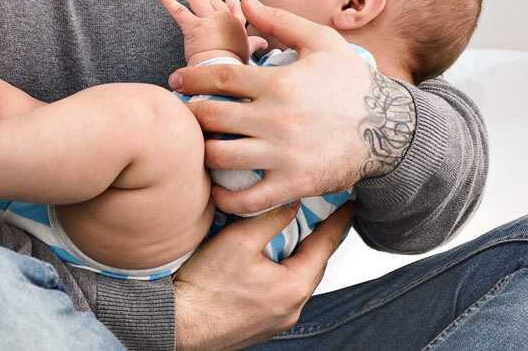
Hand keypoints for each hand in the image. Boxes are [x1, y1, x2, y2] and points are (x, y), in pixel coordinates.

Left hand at [158, 0, 251, 63]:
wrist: (221, 71)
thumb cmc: (234, 66)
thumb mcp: (247, 53)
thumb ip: (253, 45)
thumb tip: (263, 43)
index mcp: (237, 25)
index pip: (235, 7)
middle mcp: (224, 18)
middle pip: (213, 1)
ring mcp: (208, 20)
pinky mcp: (193, 26)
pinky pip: (179, 10)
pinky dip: (168, 1)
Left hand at [168, 0, 417, 214]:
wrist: (388, 128)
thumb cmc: (352, 83)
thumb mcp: (322, 42)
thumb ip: (280, 21)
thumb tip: (245, 1)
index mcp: (279, 82)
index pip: (219, 78)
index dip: (190, 79)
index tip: (176, 81)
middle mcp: (276, 118)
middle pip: (211, 117)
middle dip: (190, 115)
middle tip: (184, 116)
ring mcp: (283, 154)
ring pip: (220, 158)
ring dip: (203, 152)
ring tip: (200, 147)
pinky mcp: (292, 184)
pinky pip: (246, 200)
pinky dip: (224, 199)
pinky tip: (218, 189)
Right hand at [173, 201, 353, 350]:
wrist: (177, 324)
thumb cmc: (204, 288)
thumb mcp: (240, 240)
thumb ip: (272, 216)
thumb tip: (293, 201)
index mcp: (294, 287)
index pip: (325, 245)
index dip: (338, 221)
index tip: (349, 205)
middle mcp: (292, 308)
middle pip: (313, 265)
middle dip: (318, 239)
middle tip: (324, 215)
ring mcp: (278, 321)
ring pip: (297, 280)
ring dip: (298, 258)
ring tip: (296, 235)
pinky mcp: (261, 326)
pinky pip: (281, 294)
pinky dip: (282, 274)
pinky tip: (269, 263)